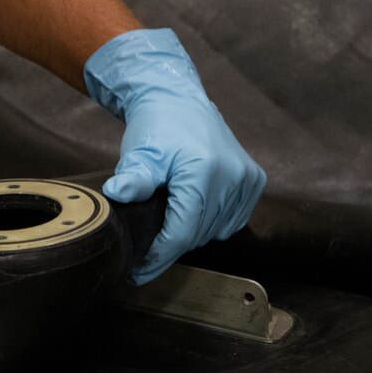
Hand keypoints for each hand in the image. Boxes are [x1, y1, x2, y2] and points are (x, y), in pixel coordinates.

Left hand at [85, 28, 266, 284]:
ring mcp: (247, 178)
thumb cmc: (156, 127)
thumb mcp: (140, 151)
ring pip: (216, 231)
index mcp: (205, 170)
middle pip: (199, 234)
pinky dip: (213, 224)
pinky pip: (233, 221)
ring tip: (169, 223)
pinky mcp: (255, 180)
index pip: (182, 231)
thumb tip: (117, 194)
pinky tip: (194, 212)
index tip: (138, 272)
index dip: (159, 255)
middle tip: (146, 249)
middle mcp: (233, 175)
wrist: (179, 100)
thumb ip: (134, 177)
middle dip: (171, 245)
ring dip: (192, 234)